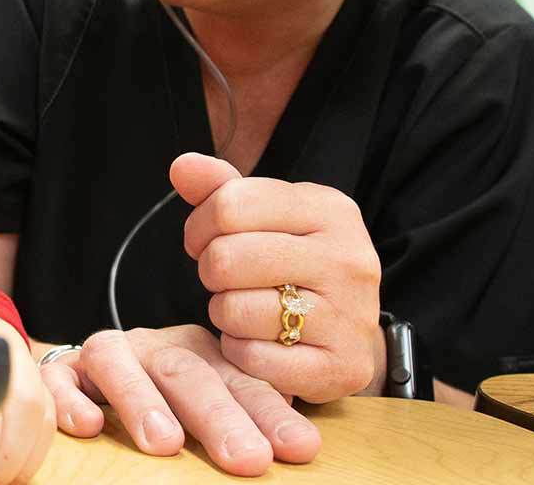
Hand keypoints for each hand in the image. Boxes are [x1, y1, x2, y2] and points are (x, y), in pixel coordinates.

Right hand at [40, 325, 318, 476]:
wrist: (95, 369)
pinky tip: (86, 425)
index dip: (270, 415)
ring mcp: (110, 356)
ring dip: (142, 402)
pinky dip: (69, 398)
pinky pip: (60, 377)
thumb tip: (300, 445)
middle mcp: (158, 350)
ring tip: (165, 444)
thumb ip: (249, 417)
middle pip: (188, 374)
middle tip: (247, 458)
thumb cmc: (171, 400)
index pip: (242, 383)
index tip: (298, 449)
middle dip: (219, 418)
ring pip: (120, 365)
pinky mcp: (64, 370)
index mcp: (205, 357)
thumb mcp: (217, 403)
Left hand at [173, 153, 382, 402]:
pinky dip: (239, 351)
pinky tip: (257, 342)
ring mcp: (349, 315)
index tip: (204, 241)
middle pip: (225, 258)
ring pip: (235, 310)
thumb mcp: (268, 218)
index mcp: (330, 209)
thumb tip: (182, 167)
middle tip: (224, 280)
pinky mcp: (340, 367)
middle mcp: (348, 258)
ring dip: (224, 314)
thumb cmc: (298, 267)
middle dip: (210, 271)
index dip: (199, 226)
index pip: (230, 205)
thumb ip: (222, 189)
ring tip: (244, 309)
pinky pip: (252, 357)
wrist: (351, 337)